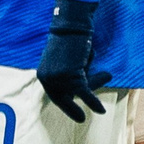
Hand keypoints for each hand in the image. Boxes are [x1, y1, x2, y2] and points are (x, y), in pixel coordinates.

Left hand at [36, 0, 109, 122]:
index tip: (73, 113)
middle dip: (73, 107)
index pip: (55, 95)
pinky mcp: (72, 76)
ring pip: (79, 92)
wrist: (72, 25)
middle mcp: (47, 78)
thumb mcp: (68, 62)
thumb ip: (72, 76)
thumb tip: (85, 92)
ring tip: (100, 100)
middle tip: (80, 118)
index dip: (65, 104)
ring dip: (93, 90)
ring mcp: (59, 78)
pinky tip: (100, 110)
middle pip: (65, 97)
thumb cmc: (72, 40)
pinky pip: (85, 93)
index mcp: (43, 75)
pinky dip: (93, 102)